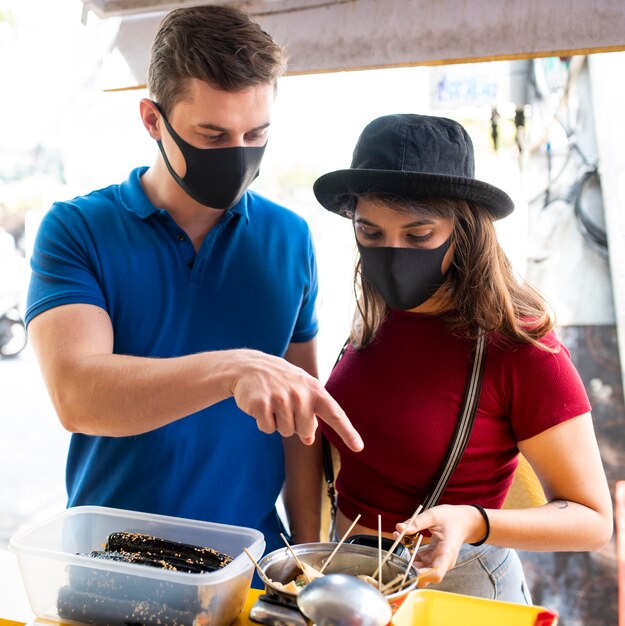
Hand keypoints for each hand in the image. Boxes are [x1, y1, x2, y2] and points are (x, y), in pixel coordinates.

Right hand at [230, 350, 363, 451]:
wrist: (249, 366)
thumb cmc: (280, 380)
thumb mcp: (301, 389)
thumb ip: (311, 412)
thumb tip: (310, 439)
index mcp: (314, 389)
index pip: (335, 414)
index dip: (347, 432)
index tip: (359, 447)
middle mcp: (300, 394)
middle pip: (305, 431)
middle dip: (295, 424)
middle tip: (284, 404)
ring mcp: (280, 399)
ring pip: (286, 432)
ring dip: (278, 422)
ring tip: (272, 402)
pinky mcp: (262, 405)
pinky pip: (268, 429)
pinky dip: (263, 422)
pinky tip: (261, 405)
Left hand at [394, 504, 486, 586]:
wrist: (463, 521)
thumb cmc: (451, 518)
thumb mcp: (434, 515)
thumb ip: (417, 522)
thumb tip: (399, 528)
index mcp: (447, 553)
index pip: (435, 574)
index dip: (420, 575)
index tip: (406, 565)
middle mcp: (443, 562)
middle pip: (425, 577)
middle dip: (409, 568)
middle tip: (398, 552)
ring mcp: (437, 561)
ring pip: (420, 570)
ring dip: (407, 560)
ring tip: (399, 542)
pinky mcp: (432, 558)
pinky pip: (419, 562)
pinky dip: (410, 555)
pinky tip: (403, 542)